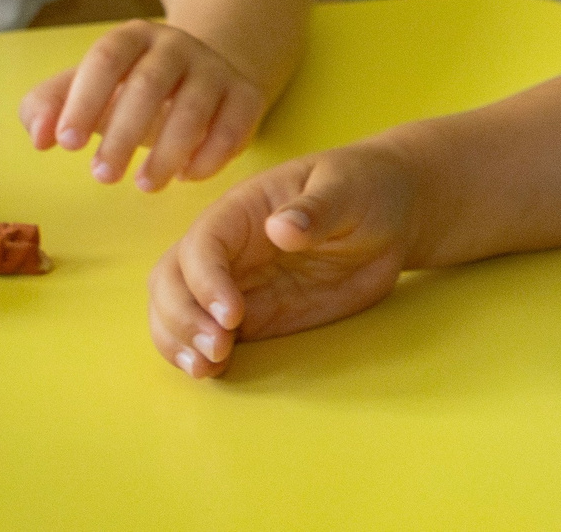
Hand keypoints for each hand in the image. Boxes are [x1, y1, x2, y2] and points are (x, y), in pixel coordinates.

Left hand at [21, 21, 266, 190]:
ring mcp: (216, 68)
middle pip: (150, 84)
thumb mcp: (84, 90)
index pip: (107, 58)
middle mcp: (177, 45)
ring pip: (195, 106)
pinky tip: (188, 176)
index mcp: (133, 37)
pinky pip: (237, 123)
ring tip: (145, 185)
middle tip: (102, 176)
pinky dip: (213, 154)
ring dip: (168, 151)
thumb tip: (40, 136)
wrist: (197, 76)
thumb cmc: (127, 91)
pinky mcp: (247, 94)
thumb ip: (48, 106)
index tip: (66, 144)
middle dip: (124, 133)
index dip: (85, 99)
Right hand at [147, 143, 420, 379]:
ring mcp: (234, 282)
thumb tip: (279, 228)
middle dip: (182, 317)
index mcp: (243, 209)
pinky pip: (205, 333)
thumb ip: (316, 209)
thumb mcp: (349, 191)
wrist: (390, 217)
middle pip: (170, 279)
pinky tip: (211, 370)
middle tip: (218, 347)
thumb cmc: (366, 189)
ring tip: (207, 367)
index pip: (202, 244)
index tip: (234, 316)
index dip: (206, 282)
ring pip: (174, 309)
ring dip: (179, 340)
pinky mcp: (249, 313)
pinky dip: (196, 353)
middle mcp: (228, 247)